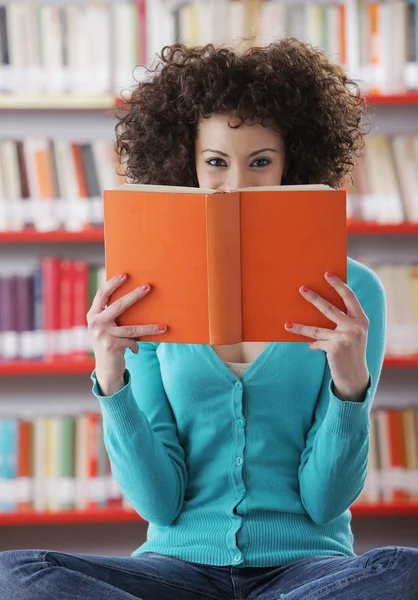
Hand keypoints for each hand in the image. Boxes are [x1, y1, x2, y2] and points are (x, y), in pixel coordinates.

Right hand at [87, 274, 166, 394]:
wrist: (105, 369)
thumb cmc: (111, 343)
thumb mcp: (108, 328)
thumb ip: (113, 316)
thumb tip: (137, 297)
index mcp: (93, 315)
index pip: (102, 294)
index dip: (112, 284)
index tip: (125, 275)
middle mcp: (95, 323)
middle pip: (118, 305)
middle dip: (135, 295)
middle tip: (148, 287)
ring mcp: (101, 335)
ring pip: (131, 328)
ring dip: (150, 328)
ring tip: (163, 327)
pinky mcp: (110, 346)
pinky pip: (131, 341)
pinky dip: (136, 345)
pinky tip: (136, 349)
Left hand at [284, 272, 369, 401]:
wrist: (355, 376)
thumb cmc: (351, 350)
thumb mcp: (352, 333)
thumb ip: (342, 321)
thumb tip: (319, 306)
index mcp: (361, 319)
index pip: (349, 296)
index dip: (338, 284)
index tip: (326, 274)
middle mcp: (356, 326)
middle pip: (330, 308)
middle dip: (314, 298)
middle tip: (301, 288)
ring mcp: (346, 337)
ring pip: (317, 329)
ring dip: (300, 327)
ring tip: (287, 325)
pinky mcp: (336, 348)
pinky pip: (317, 342)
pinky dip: (313, 344)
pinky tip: (309, 345)